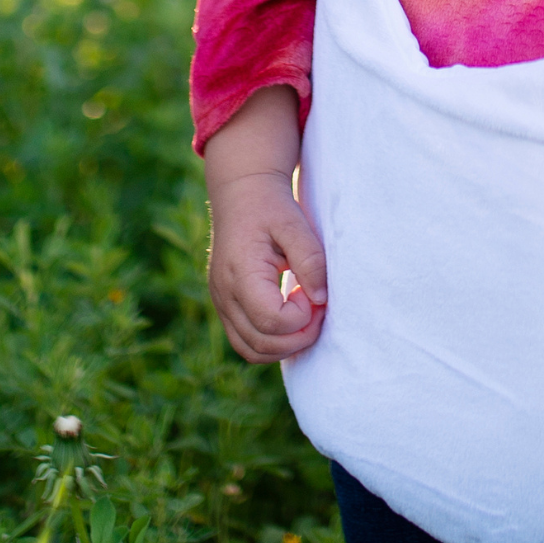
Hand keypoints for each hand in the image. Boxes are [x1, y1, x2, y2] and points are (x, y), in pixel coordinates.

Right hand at [204, 87, 327, 365]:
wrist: (241, 193)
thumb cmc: (270, 206)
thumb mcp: (295, 224)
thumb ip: (310, 260)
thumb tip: (322, 299)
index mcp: (240, 274)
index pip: (272, 321)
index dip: (303, 317)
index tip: (314, 291)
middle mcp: (224, 294)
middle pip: (261, 344)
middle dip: (298, 336)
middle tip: (318, 308)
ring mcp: (221, 303)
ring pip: (251, 350)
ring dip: (285, 345)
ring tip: (306, 314)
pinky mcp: (225, 306)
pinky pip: (246, 341)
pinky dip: (271, 341)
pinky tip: (292, 316)